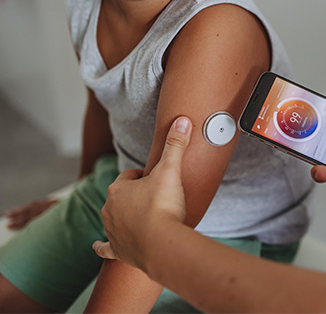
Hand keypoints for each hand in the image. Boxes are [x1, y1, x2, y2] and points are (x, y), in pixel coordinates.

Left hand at [93, 116, 192, 269]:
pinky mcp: (118, 250)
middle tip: (156, 198)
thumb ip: (175, 145)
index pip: (129, 176)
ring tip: (145, 218)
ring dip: (126, 218)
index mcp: (118, 189)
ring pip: (115, 219)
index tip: (158, 180)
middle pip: (122, 197)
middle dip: (136, 196)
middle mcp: (110, 209)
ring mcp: (112, 231)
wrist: (162, 244)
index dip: (145, 176)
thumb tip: (182, 120)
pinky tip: (99, 245)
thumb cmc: (163, 206)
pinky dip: (103, 246)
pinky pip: (105, 247)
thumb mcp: (170, 170)